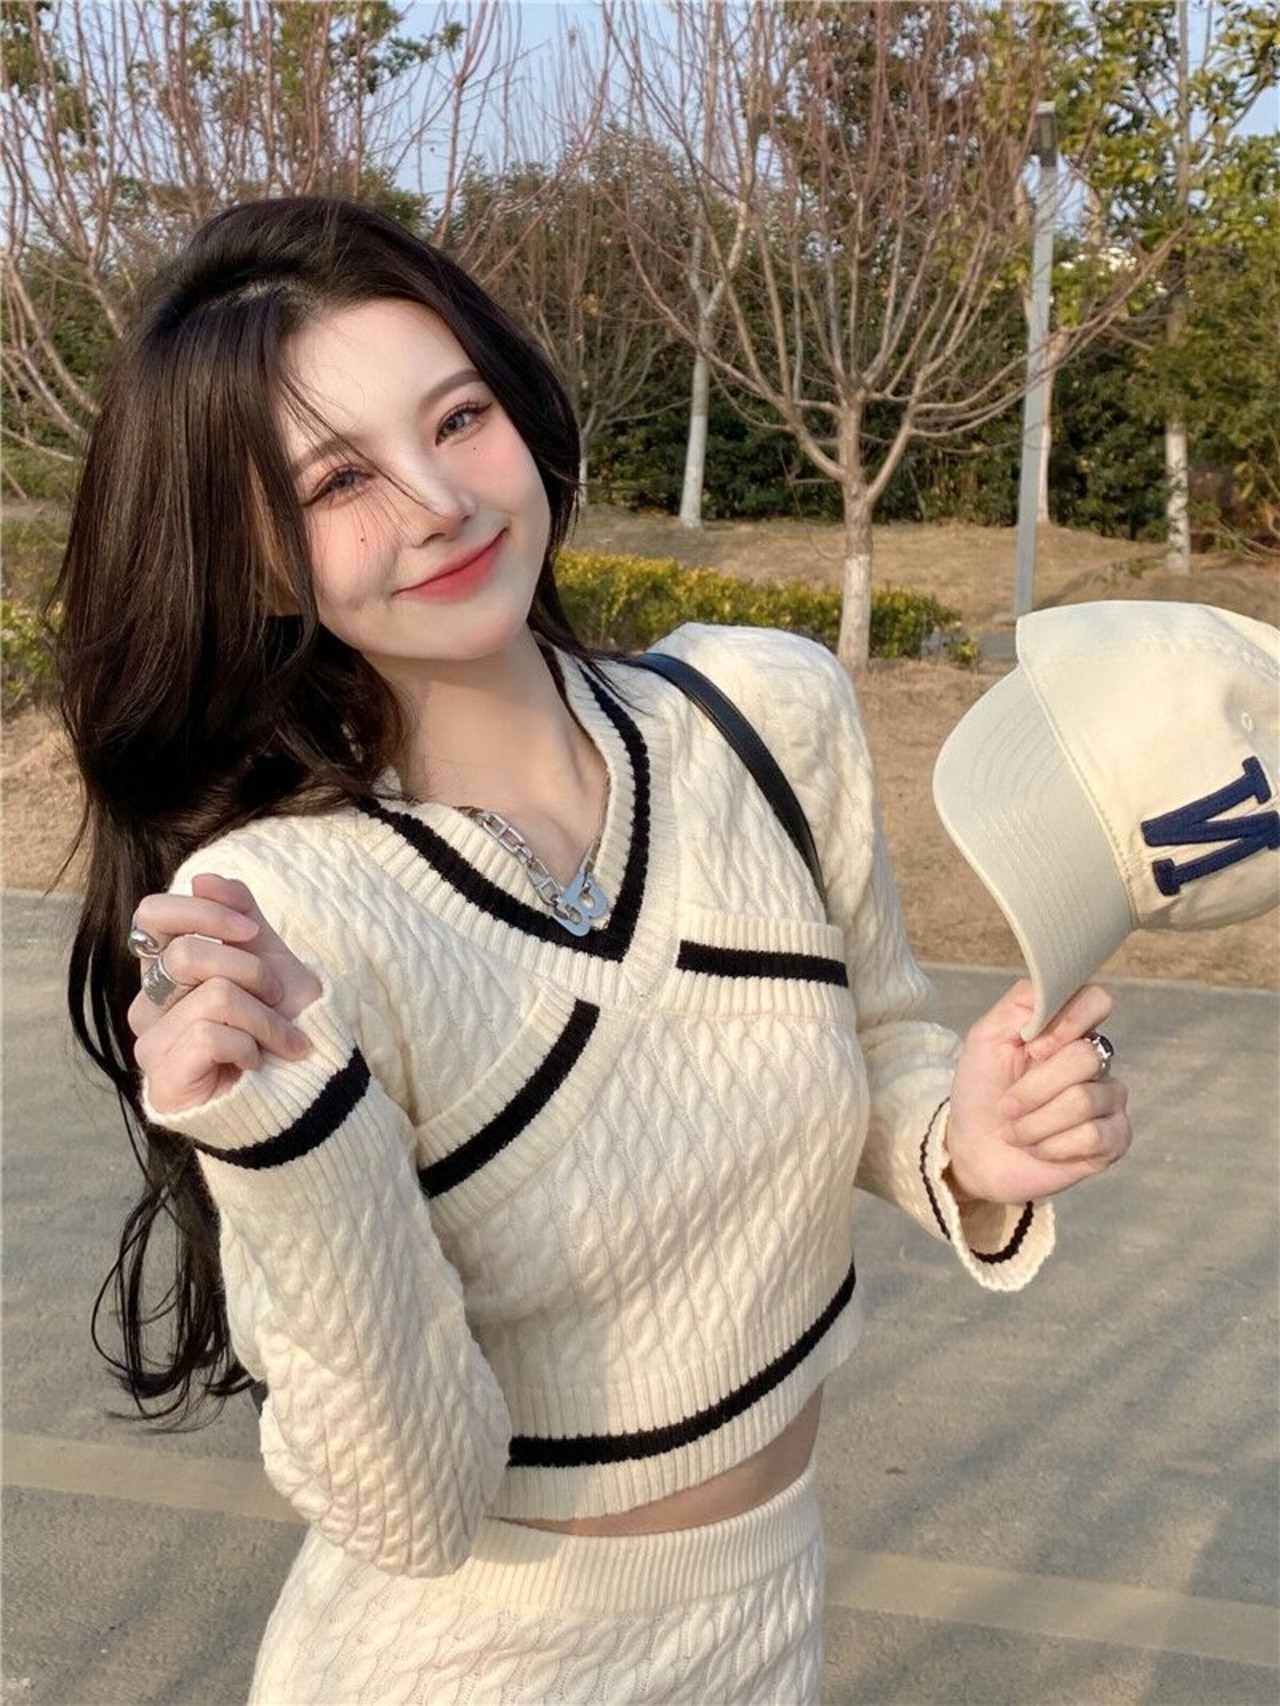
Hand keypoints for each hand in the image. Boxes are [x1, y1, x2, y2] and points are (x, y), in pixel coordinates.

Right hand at [128, 873, 322, 1116]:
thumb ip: (240, 914)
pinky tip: (255, 1063)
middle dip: (251, 972)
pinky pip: (211, 1036)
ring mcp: (151, 1045)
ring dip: (265, 1017)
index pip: (152, 916)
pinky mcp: (163, 1083)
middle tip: (276, 997)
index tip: (251, 933)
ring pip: (213, 998)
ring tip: (279, 1040)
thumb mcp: (272, 957)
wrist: (309, 1084)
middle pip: (186, 955)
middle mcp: (149, 1005)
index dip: (203, 914)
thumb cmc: (285, 1022)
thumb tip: (201, 879)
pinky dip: (251, 1046)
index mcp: (166, 970)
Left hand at [944, 980, 1130, 1205]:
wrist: (973, 1150)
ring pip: (1085, 1100)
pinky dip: (1053, 1145)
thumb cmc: (982, 1091)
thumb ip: (1021, 1002)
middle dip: (1034, 1087)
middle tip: (1008, 1104)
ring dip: (1035, 1121)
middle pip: (1085, 1057)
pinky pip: (1094, 1136)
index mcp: (1067, 1030)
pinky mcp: (1113, 1140)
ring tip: (1016, 1131)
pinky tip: (1039, 1148)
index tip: (1033, 1048)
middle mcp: (1095, 1060)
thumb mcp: (986, 1037)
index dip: (1068, 1022)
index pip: (1096, 1001)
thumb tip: (1056, 988)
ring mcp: (1108, 1100)